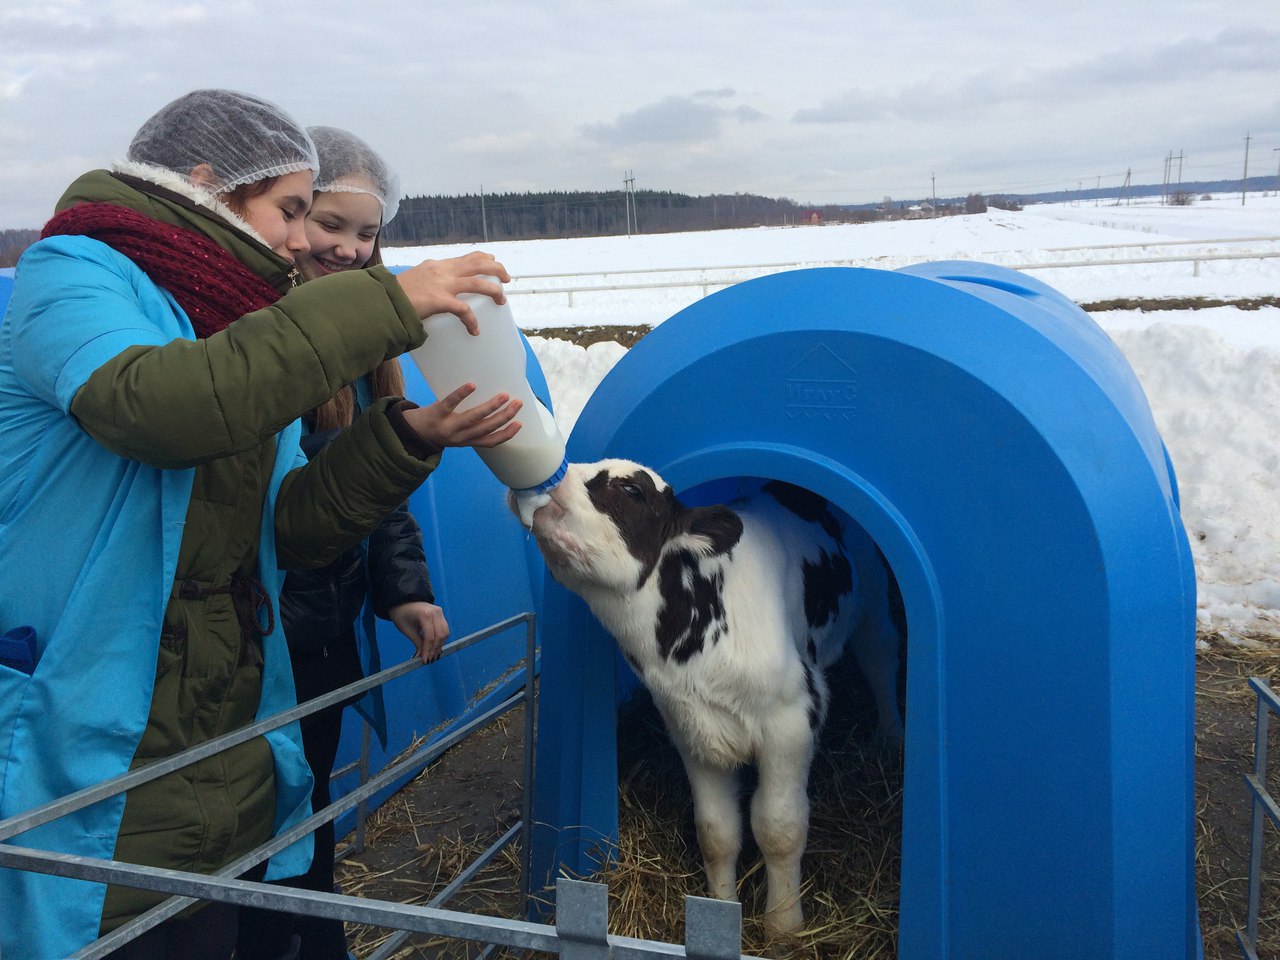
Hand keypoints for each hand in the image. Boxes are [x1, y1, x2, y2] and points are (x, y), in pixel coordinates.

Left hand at [389, 601, 448, 662]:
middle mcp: (435, 612)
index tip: (425, 660)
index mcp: (425, 614)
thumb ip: (418, 643)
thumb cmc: (402, 614)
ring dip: (440, 645)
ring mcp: (439, 612)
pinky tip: (434, 646)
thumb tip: (423, 656)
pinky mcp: (441, 614)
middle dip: (435, 649)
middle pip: (440, 635)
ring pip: (445, 633)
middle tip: (430, 659)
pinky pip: (444, 629)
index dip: (428, 650)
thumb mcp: (408, 630)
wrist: (403, 601)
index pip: (430, 637)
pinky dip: (440, 639)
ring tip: (432, 655)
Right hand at [396, 251, 510, 333]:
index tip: (493, 261)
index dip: (483, 258)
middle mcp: (442, 271)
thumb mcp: (414, 281)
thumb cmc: (393, 296)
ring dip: (494, 291)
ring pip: (479, 283)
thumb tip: (434, 295)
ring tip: (502, 301)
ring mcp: (442, 285)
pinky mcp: (440, 300)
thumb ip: (427, 283)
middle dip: (497, 269)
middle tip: (506, 279)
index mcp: (437, 266)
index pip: (466, 256)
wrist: (381, 301)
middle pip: (479, 264)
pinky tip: (475, 330)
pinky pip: (464, 311)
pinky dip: (472, 321)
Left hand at [402, 383, 522, 448]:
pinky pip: (450, 403)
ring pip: (473, 418)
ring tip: (504, 395)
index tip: (520, 423)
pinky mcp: (436, 413)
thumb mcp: (457, 433)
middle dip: (504, 416)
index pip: (490, 442)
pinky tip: (473, 385)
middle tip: (518, 403)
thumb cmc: (440, 427)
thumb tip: (494, 403)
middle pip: (486, 428)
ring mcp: (448, 426)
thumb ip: (473, 425)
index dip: (506, 434)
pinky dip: (462, 395)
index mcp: (467, 441)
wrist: (411, 431)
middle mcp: (459, 437)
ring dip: (491, 407)